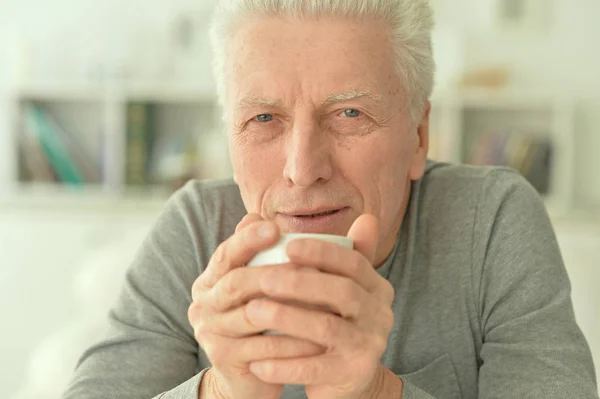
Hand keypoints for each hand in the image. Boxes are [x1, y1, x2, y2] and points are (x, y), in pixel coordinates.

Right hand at [188, 214, 325, 398]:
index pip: (226, 254)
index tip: (274, 226)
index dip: (247, 239)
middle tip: (305, 264)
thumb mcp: (261, 287)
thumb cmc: (262, 322)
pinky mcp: (224, 359)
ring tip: (320, 298)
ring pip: (251, 315)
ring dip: (288, 306)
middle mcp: (204, 304)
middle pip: (235, 282)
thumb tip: (257, 213)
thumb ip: (262, 254)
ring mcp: (210, 333)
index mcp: (210, 281)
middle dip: (271, 271)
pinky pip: (263, 347)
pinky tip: (318, 336)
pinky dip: (292, 341)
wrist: (249, 377)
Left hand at [245, 214, 395, 398]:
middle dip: (301, 283)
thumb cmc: (338, 322)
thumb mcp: (344, 288)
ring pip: (327, 329)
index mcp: (377, 288)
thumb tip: (364, 215)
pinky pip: (314, 369)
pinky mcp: (353, 374)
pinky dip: (284, 366)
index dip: (322, 252)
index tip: (288, 245)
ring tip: (252, 312)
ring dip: (287, 319)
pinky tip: (256, 361)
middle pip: (343, 293)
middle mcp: (380, 315)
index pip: (354, 263)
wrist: (350, 380)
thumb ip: (345, 254)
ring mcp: (369, 347)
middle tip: (264, 278)